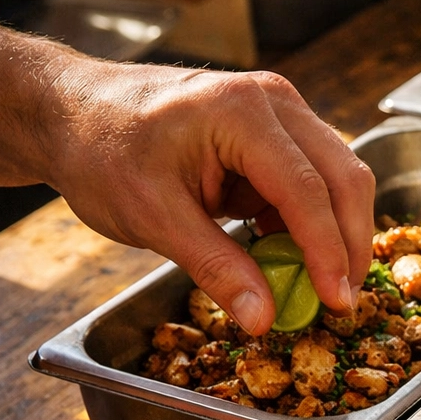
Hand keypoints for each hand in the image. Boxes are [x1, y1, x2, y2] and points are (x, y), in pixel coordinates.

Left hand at [47, 61, 373, 334]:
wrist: (70, 111)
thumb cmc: (100, 150)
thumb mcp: (152, 218)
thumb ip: (215, 268)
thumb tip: (264, 318)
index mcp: (239, 113)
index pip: (306, 190)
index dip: (328, 252)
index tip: (336, 302)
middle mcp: (272, 101)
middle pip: (344, 177)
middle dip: (349, 244)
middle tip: (342, 299)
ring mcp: (279, 110)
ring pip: (339, 176)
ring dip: (336, 232)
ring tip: (318, 282)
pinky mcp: (276, 128)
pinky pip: (314, 178)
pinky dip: (311, 220)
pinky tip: (288, 251)